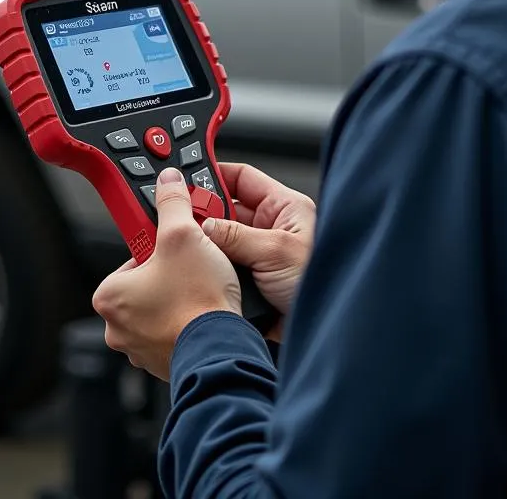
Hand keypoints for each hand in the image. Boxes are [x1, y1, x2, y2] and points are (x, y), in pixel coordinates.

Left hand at [92, 167, 241, 380]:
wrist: (221, 348)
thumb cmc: (196, 301)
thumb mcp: (184, 235)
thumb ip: (172, 203)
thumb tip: (167, 183)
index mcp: (110, 296)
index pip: (132, 257)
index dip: (159, 248)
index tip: (177, 247)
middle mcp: (117, 327)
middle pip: (147, 283)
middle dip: (171, 274)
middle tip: (193, 268)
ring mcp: (140, 349)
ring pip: (161, 309)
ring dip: (181, 299)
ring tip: (203, 291)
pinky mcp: (165, 362)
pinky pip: (175, 332)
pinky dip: (189, 323)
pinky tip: (206, 313)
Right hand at [202, 163, 316, 326]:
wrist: (325, 331)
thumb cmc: (319, 282)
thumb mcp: (276, 250)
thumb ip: (237, 234)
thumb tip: (204, 224)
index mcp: (284, 208)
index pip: (242, 179)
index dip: (215, 175)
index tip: (188, 178)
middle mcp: (270, 229)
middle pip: (227, 210)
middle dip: (204, 214)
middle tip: (180, 218)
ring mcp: (259, 256)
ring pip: (220, 241)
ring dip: (206, 245)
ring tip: (187, 246)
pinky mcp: (250, 282)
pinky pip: (222, 268)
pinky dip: (208, 269)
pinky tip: (196, 271)